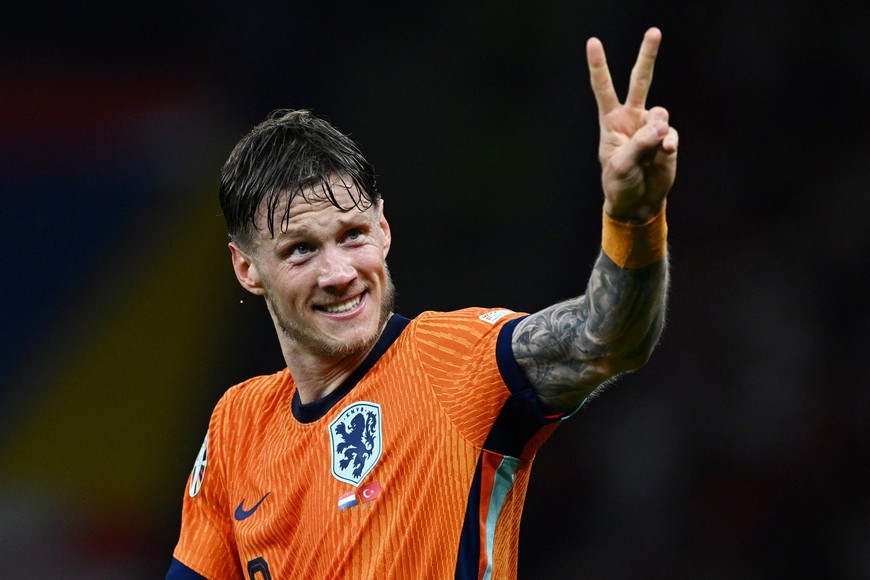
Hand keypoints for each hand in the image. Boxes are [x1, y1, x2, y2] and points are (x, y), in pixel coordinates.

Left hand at [587, 27, 677, 221]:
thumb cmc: (620, 184)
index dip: (599, 65)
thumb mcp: (621, 166)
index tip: (593, 42)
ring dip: (657, 129)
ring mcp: (651, 127)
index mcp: (611, 121)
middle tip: (654, 31)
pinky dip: (669, 142)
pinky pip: (671, 133)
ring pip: (660, 112)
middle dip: (647, 56)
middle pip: (640, 81)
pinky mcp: (668, 139)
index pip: (603, 88)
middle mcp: (632, 119)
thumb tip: (661, 126)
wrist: (638, 203)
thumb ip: (639, 144)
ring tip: (654, 148)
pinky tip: (665, 153)